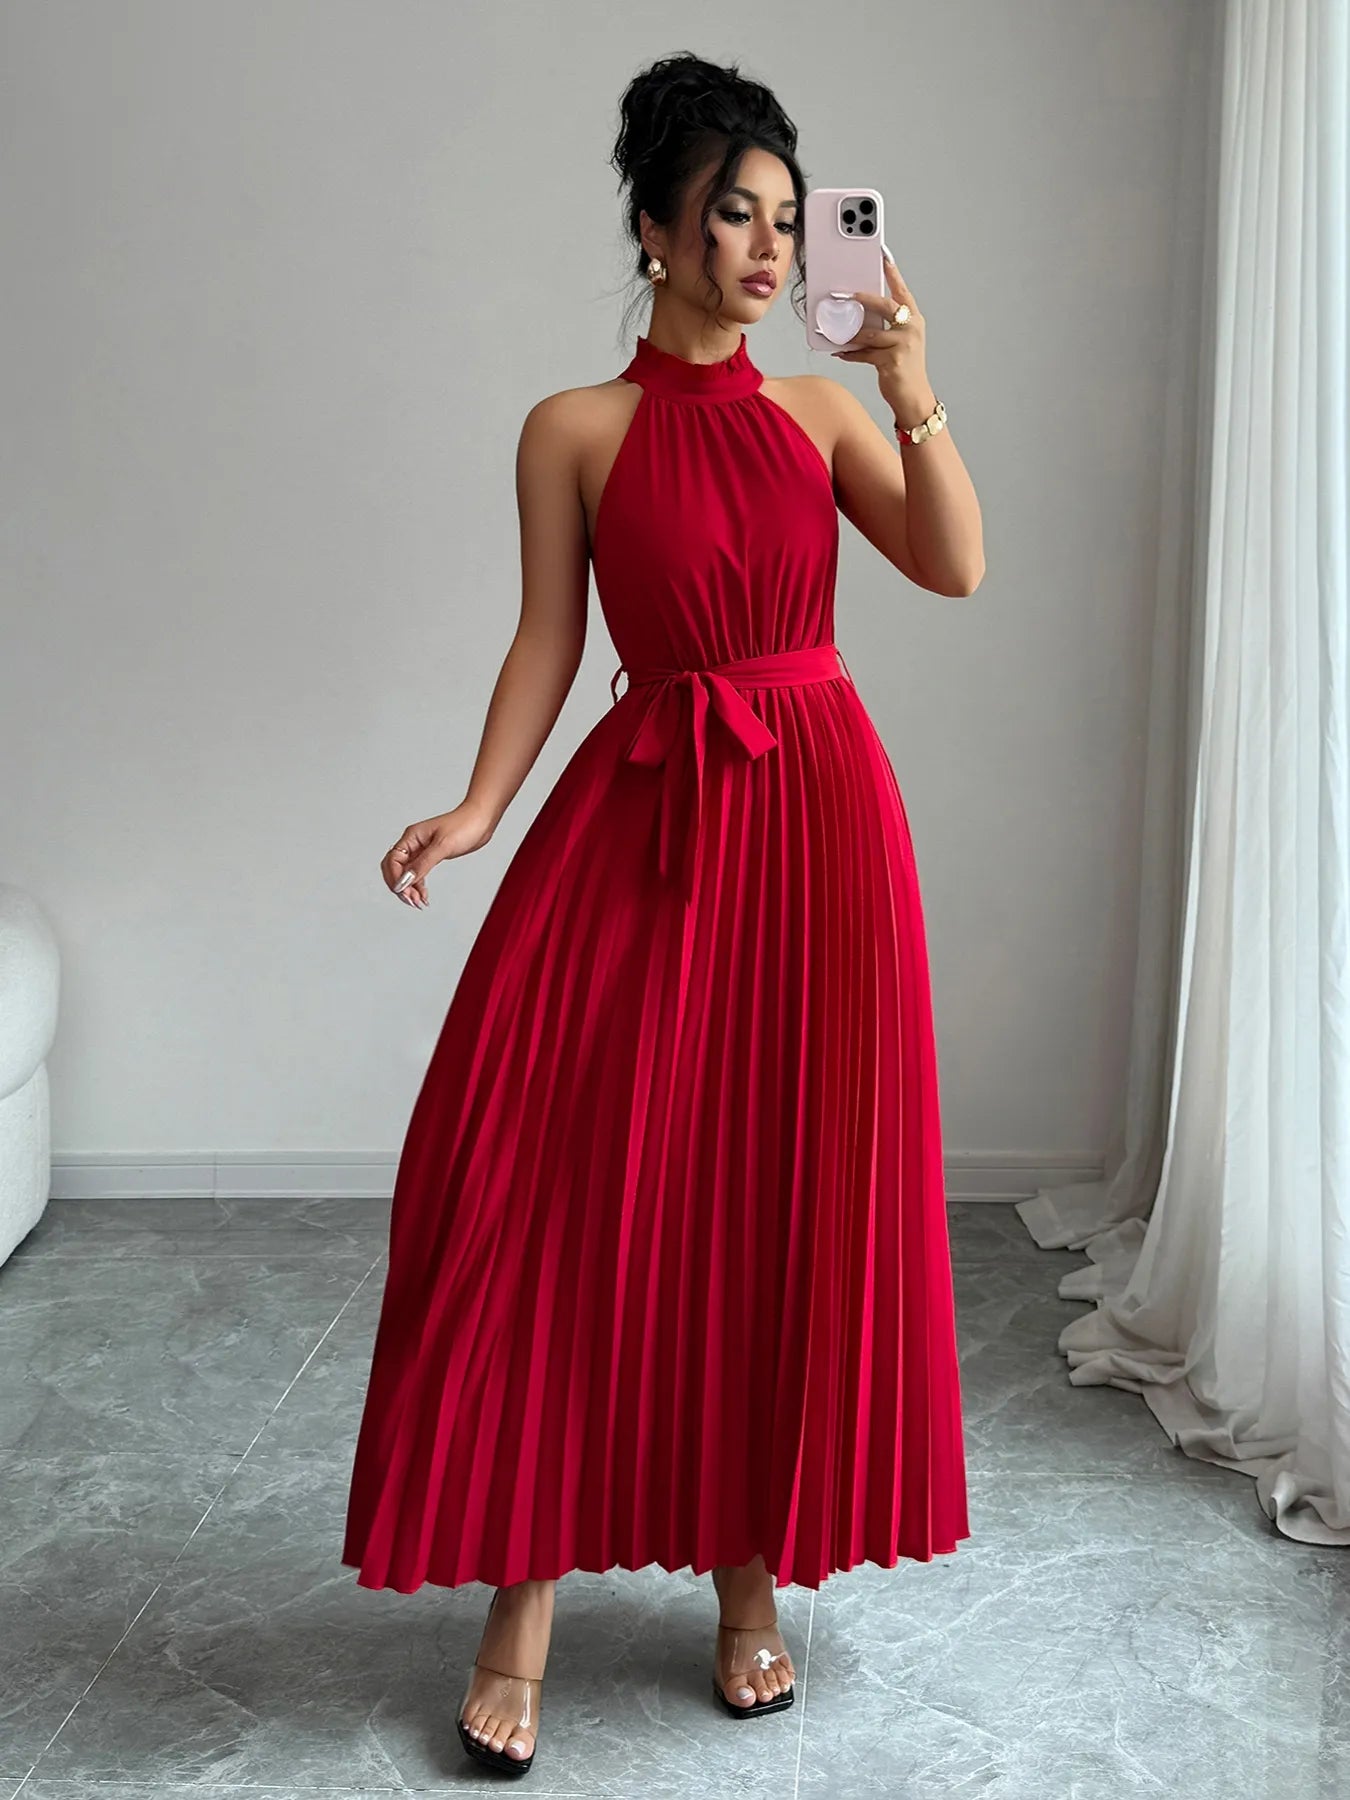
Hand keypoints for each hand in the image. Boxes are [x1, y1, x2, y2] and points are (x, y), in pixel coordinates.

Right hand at [382, 803, 493, 909]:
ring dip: (410, 889)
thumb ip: (423, 864)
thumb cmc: (464, 825)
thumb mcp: (442, 846)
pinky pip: (418, 874)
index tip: (403, 892)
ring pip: (406, 874)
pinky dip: (419, 886)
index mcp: (411, 837)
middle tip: (412, 901)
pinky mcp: (431, 857)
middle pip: (395, 869)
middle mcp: (413, 844)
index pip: (393, 860)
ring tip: (419, 902)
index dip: (395, 878)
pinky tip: (424, 896)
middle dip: (400, 886)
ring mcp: (421, 850)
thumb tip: (405, 880)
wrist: (481, 820)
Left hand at [828, 246, 931, 415]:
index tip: (884, 256)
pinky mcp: (892, 362)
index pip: (902, 291)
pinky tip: (840, 352)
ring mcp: (903, 345)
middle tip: (848, 294)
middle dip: (864, 298)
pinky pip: (865, 354)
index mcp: (914, 320)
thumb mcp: (901, 342)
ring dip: (851, 333)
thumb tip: (860, 315)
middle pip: (885, 306)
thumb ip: (887, 327)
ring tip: (836, 331)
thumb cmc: (905, 368)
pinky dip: (851, 353)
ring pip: (870, 333)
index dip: (893, 273)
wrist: (914, 396)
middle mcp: (911, 329)